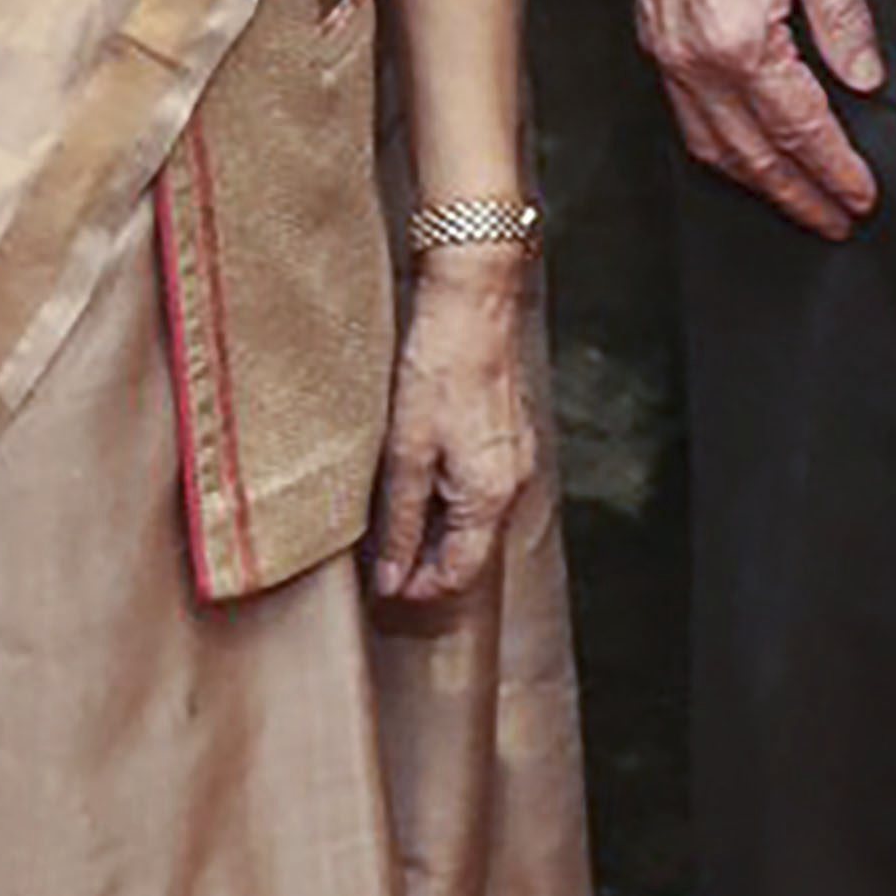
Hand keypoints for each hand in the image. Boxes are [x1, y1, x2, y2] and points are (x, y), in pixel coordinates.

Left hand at [370, 254, 540, 606]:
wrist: (473, 306)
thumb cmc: (439, 371)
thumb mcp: (406, 455)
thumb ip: (400, 522)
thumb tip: (392, 578)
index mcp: (489, 497)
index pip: (459, 573)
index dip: (418, 589)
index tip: (382, 589)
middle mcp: (513, 486)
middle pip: (471, 550)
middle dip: (426, 562)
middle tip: (379, 558)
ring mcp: (516, 460)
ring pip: (475, 519)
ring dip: (435, 529)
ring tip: (390, 516)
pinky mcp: (509, 437)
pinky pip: (480, 489)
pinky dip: (449, 498)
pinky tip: (418, 479)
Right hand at [628, 0, 884, 237]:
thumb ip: (846, 16)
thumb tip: (865, 76)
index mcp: (741, 39)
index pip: (799, 127)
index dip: (834, 169)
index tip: (862, 197)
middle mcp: (695, 59)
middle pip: (753, 154)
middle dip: (799, 195)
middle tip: (836, 222)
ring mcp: (666, 53)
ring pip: (712, 146)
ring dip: (757, 182)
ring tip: (797, 201)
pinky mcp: (654, 38)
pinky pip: (685, 116)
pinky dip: (719, 149)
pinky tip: (743, 155)